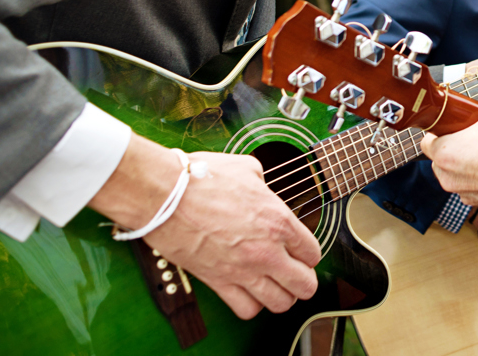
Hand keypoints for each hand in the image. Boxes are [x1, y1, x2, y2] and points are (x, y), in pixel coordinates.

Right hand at [90, 135, 320, 319]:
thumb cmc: (202, 177)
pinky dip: (251, 305)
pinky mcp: (218, 282)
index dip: (309, 253)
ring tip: (275, 286)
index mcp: (279, 220)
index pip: (312, 252)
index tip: (302, 251)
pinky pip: (246, 309)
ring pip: (280, 303)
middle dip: (304, 281)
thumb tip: (262, 187)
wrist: (164, 195)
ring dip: (281, 296)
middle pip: (304, 285)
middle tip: (295, 273)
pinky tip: (249, 292)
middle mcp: (266, 250)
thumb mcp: (247, 168)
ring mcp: (243, 270)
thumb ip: (263, 183)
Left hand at [422, 87, 477, 208]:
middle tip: (474, 138)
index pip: (426, 141)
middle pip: (441, 159)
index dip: (439, 131)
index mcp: (445, 153)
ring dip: (467, 166)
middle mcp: (449, 177)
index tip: (452, 127)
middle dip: (454, 149)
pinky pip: (473, 188)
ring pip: (457, 175)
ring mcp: (463, 193)